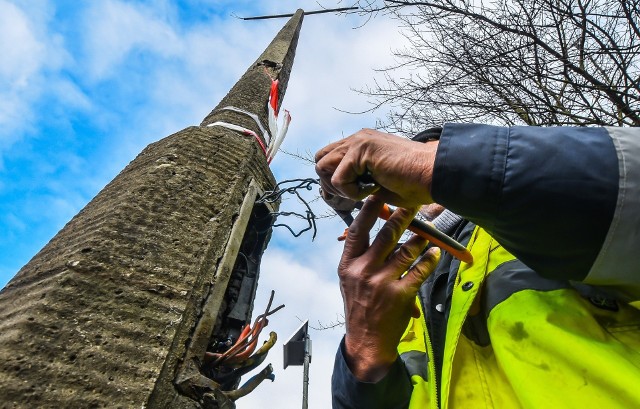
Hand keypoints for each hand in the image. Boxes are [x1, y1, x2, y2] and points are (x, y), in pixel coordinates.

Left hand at [315, 129, 438, 208]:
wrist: (433, 175)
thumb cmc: (414, 182)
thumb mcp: (377, 182)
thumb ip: (357, 181)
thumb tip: (337, 192)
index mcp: (361, 144)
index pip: (329, 159)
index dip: (333, 181)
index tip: (352, 195)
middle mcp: (357, 139)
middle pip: (320, 160)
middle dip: (331, 183)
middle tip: (354, 193)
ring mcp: (358, 142)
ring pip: (323, 167)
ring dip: (341, 187)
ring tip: (365, 190)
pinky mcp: (361, 150)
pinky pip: (339, 179)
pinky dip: (353, 192)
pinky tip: (374, 188)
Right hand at [338, 196, 439, 381]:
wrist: (366, 340)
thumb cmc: (358, 305)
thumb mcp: (349, 279)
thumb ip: (359, 256)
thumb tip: (372, 229)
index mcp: (348, 265)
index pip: (358, 231)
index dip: (368, 211)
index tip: (377, 196)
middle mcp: (364, 271)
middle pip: (386, 235)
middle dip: (402, 217)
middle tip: (412, 205)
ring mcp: (383, 283)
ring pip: (406, 251)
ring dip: (419, 238)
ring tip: (427, 231)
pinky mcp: (401, 295)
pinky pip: (420, 270)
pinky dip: (429, 259)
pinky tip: (434, 253)